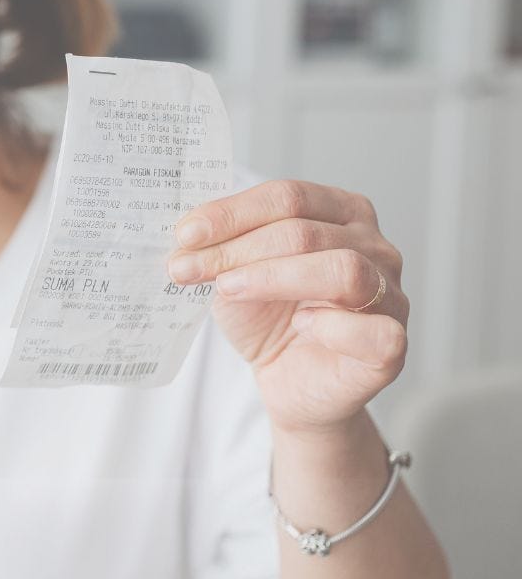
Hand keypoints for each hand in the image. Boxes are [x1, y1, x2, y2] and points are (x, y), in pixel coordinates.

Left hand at [166, 179, 408, 435]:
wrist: (286, 381)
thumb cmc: (268, 318)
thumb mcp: (235, 273)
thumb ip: (222, 247)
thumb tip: (187, 235)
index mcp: (342, 213)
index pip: (289, 197)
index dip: (232, 213)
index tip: (185, 234)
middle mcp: (375, 247)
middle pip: (306, 232)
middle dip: (238, 249)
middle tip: (187, 268)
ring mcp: (391, 295)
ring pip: (341, 270)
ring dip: (272, 278)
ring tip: (227, 289)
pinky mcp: (392, 346)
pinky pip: (373, 329)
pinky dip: (332, 326)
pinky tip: (300, 326)